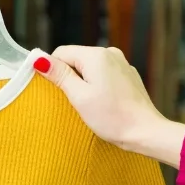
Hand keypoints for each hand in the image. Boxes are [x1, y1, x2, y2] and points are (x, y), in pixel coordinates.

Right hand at [36, 46, 184, 166]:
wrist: (146, 131)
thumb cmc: (112, 117)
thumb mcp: (79, 97)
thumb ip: (59, 75)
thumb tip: (39, 59)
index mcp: (96, 55)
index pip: (61, 53)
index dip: (54, 71)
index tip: (58, 92)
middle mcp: (111, 53)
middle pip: (76, 59)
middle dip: (71, 78)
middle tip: (77, 102)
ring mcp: (122, 63)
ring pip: (90, 68)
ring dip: (84, 83)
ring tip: (91, 104)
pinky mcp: (128, 75)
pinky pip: (104, 74)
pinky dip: (98, 86)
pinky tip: (104, 103)